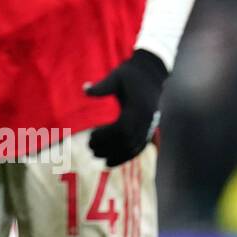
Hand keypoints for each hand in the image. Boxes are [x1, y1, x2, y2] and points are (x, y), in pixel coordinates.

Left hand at [84, 50, 166, 166]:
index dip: (106, 136)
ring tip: (99, 159)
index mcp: (138, 107)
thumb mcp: (116, 77)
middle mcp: (146, 119)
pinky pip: (139, 147)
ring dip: (117, 156)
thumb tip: (84, 89)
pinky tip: (111, 161)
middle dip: (109, 147)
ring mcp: (150, 126)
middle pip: (127, 141)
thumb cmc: (130, 75)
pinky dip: (126, 156)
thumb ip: (102, 86)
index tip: (90, 137)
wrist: (152, 74)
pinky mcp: (150, 129)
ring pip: (134, 147)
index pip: (122, 128)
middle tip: (90, 148)